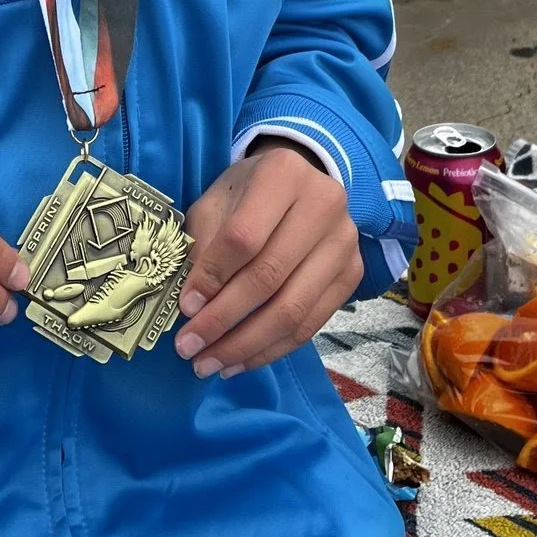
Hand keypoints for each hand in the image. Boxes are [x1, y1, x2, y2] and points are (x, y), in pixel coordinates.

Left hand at [174, 141, 361, 379]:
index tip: (184, 308)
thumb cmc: (247, 192)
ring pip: (294, 310)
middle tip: (190, 349)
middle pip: (270, 277)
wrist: (297, 184)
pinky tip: (241, 361)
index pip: (244, 236)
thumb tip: (192, 307)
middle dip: (224, 321)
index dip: (212, 277)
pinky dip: (273, 349)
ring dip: (247, 345)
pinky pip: (311, 324)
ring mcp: (344, 242)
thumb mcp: (217, 202)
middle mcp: (323, 204)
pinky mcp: (353, 275)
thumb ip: (204, 245)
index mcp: (282, 173)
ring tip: (211, 364)